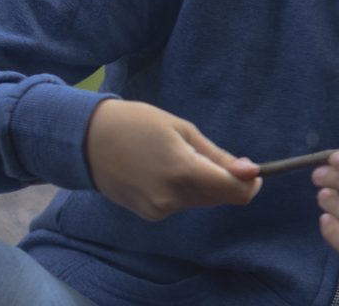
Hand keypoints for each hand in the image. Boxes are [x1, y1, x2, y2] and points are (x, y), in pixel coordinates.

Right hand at [86, 99, 261, 220]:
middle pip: (220, 197)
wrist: (86, 140)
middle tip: (209, 154)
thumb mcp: (183, 130)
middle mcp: (172, 197)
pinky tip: (164, 171)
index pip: (235, 191)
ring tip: (179, 157)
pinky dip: (185, 191)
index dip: (250, 182)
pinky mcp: (149, 214)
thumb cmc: (137, 124)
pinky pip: (181, 204)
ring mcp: (159, 209)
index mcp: (184, 172)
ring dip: (205, 185)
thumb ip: (218, 156)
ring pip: (201, 201)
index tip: (250, 169)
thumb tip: (251, 172)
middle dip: (226, 180)